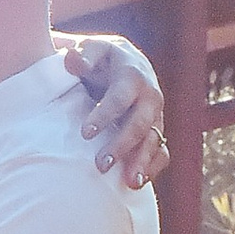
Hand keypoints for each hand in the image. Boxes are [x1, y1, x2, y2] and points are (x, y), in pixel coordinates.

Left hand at [62, 39, 167, 189]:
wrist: (128, 62)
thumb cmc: (103, 59)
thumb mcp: (92, 50)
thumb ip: (82, 55)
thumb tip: (72, 59)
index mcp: (132, 75)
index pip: (120, 98)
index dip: (104, 116)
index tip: (85, 134)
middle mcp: (150, 96)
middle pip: (140, 123)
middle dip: (122, 145)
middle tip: (101, 165)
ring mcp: (157, 115)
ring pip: (154, 140)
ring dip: (142, 162)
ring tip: (130, 183)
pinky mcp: (158, 130)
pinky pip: (162, 151)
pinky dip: (152, 167)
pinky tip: (137, 184)